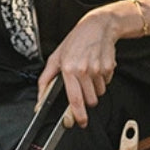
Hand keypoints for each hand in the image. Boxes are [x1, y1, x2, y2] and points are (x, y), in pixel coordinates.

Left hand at [38, 9, 119, 126]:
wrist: (98, 26)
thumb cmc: (75, 41)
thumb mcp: (55, 58)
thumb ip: (46, 80)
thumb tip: (40, 99)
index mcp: (69, 69)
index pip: (75, 99)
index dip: (78, 114)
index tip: (80, 122)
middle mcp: (84, 70)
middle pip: (89, 101)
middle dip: (87, 101)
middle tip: (82, 89)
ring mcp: (98, 69)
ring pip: (99, 94)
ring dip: (94, 90)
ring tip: (88, 75)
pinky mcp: (109, 68)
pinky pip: (106, 84)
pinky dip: (101, 80)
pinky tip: (96, 68)